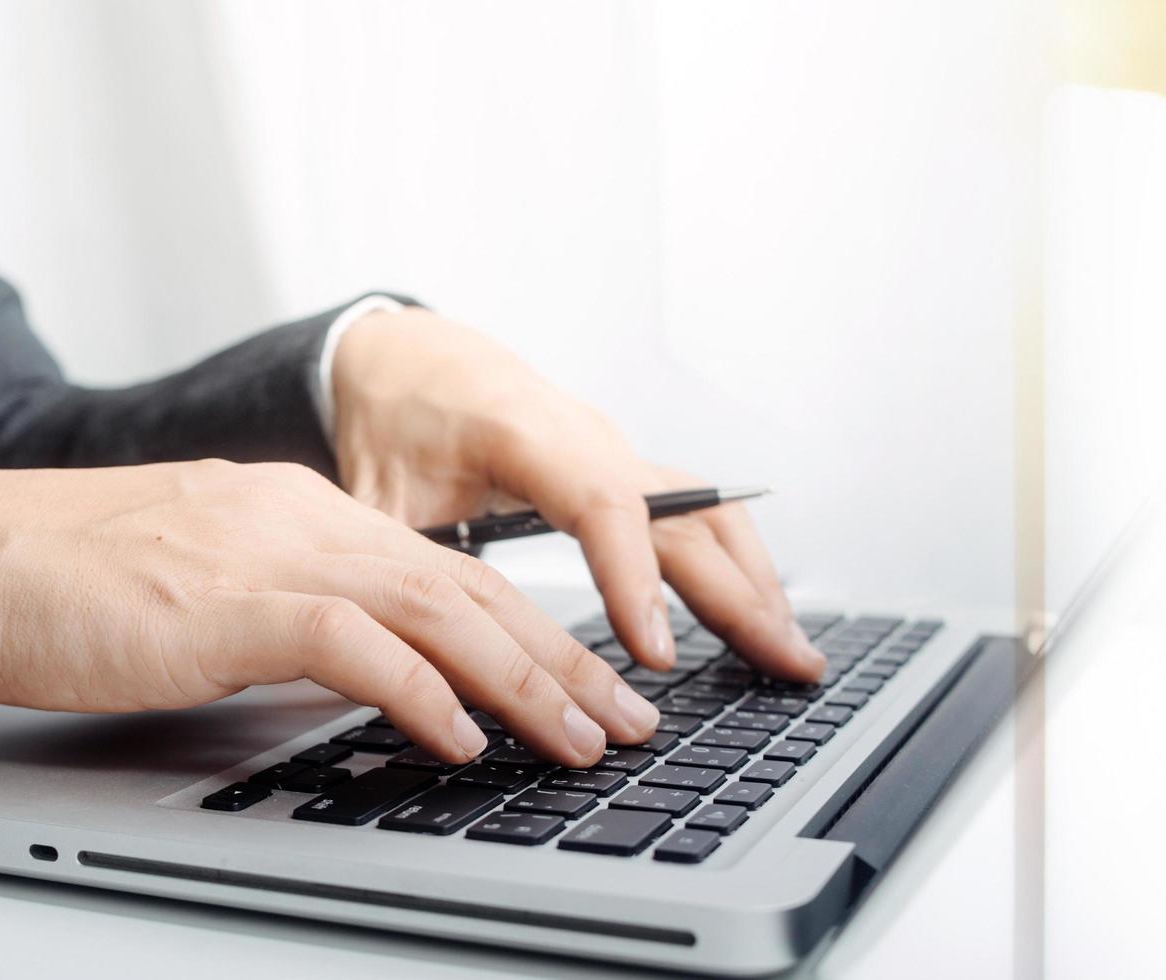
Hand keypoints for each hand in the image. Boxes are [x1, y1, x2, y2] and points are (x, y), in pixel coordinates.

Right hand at [0, 461, 656, 767]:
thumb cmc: (55, 586)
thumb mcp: (200, 592)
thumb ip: (286, 618)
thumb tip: (361, 678)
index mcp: (299, 511)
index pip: (447, 571)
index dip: (531, 629)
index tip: (589, 683)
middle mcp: (301, 518)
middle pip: (468, 588)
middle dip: (561, 659)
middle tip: (626, 720)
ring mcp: (266, 553)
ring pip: (436, 610)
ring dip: (523, 681)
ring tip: (582, 737)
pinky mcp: (225, 602)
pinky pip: (355, 644)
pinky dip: (422, 691)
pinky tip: (463, 737)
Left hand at [326, 308, 822, 680]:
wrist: (410, 356)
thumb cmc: (392, 414)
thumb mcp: (371, 489)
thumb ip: (392, 562)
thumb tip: (394, 650)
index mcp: (526, 432)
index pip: (603, 504)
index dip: (633, 578)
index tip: (653, 653)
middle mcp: (590, 438)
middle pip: (684, 516)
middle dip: (739, 596)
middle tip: (785, 665)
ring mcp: (617, 452)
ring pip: (708, 514)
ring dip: (756, 585)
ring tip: (794, 655)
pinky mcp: (626, 471)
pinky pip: (699, 515)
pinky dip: (737, 567)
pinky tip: (761, 617)